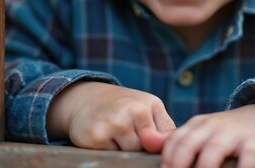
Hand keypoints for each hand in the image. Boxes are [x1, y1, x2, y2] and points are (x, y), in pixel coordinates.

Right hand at [46, 81, 174, 149]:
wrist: (85, 98)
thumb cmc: (122, 107)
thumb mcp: (147, 109)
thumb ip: (163, 129)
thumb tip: (169, 149)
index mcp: (152, 104)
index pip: (165, 138)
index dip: (156, 143)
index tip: (148, 137)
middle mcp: (135, 110)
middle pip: (148, 147)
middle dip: (140, 144)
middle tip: (126, 129)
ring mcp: (116, 123)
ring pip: (131, 153)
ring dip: (124, 148)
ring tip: (116, 133)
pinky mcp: (97, 137)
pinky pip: (113, 156)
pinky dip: (109, 150)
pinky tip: (104, 136)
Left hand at [146, 103, 254, 167]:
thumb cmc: (225, 132)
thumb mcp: (200, 132)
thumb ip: (174, 139)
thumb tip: (145, 140)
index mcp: (195, 126)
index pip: (173, 142)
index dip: (166, 162)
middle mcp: (211, 127)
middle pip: (187, 145)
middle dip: (178, 166)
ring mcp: (232, 134)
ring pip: (213, 151)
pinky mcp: (253, 143)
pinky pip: (246, 158)